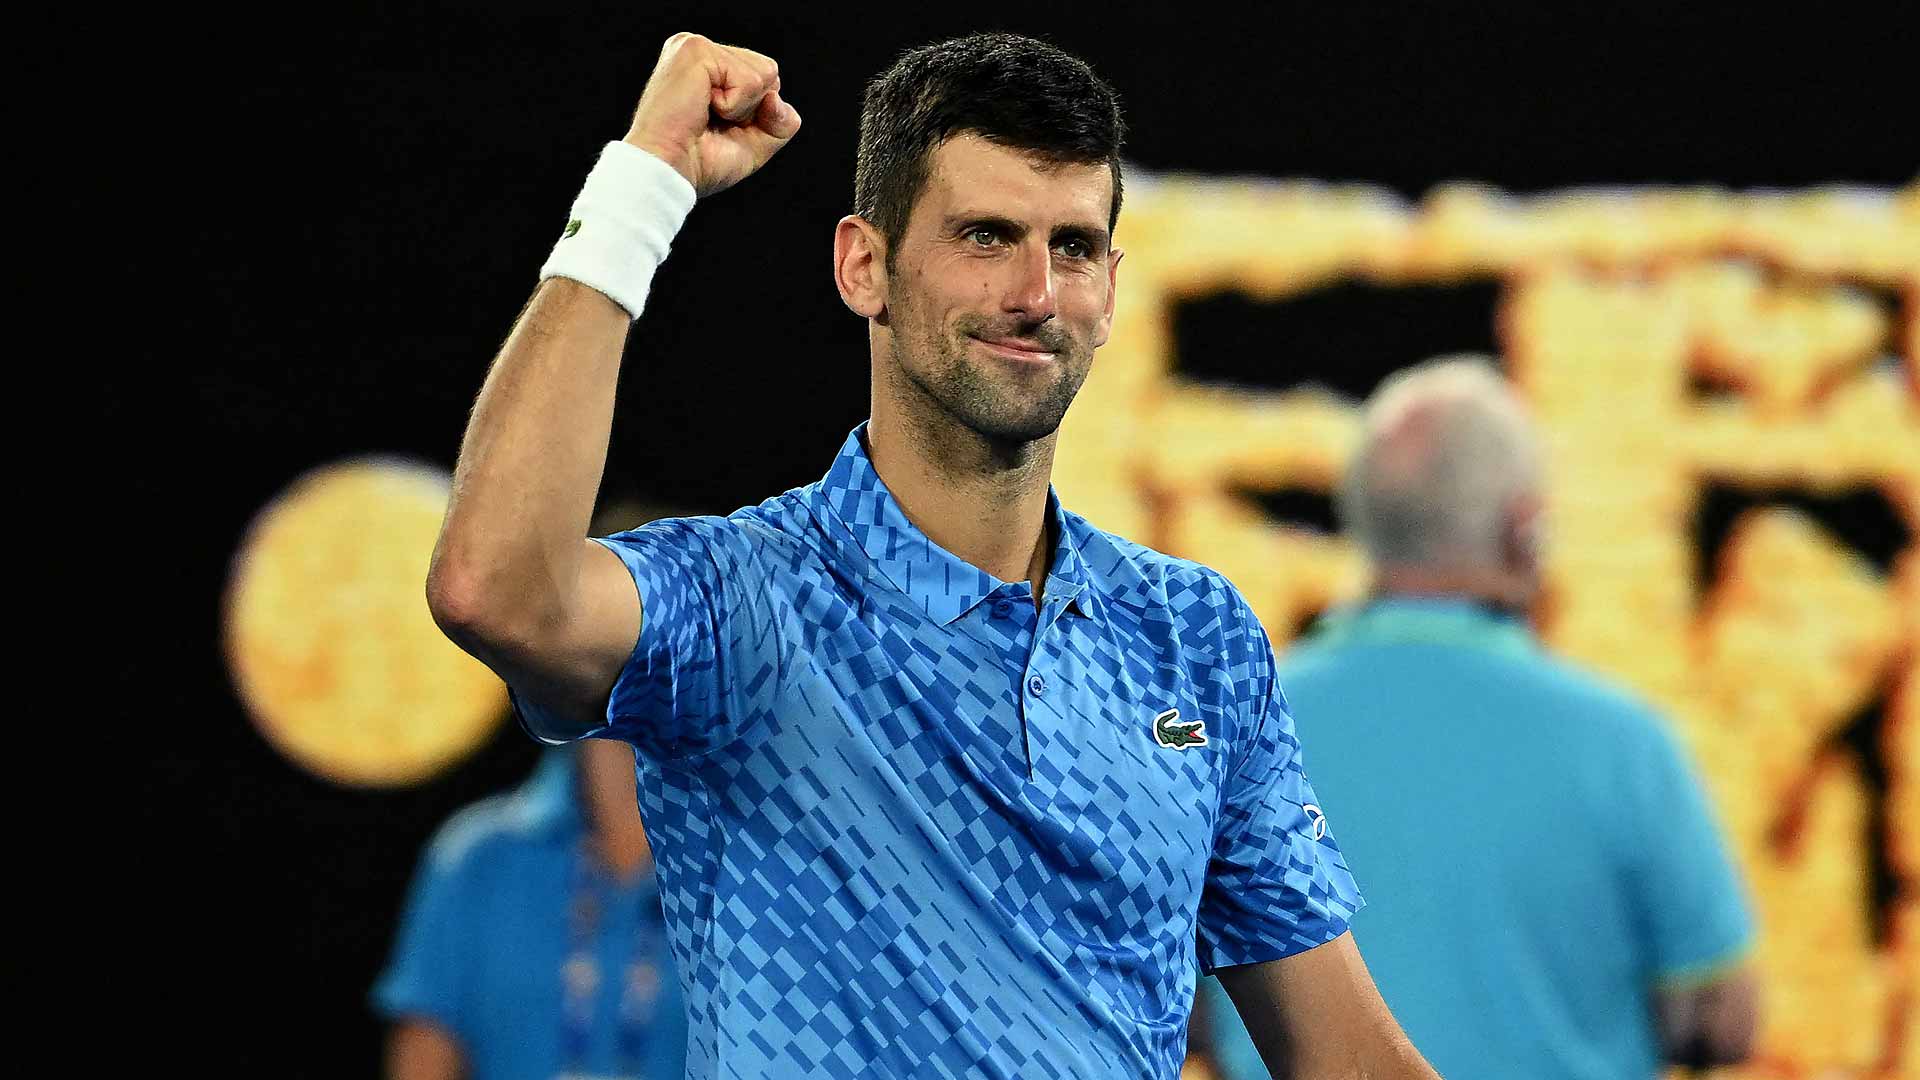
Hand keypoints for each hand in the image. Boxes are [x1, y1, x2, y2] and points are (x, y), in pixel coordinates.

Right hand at [623, 33, 801, 197]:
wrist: (667, 172)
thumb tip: (776, 97)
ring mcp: (695, 46)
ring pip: (765, 73)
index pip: (765, 80)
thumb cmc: (698, 163)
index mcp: (708, 67)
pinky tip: (702, 108)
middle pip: (769, 73)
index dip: (756, 114)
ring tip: (704, 115)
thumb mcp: (754, 144)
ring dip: (741, 108)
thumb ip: (780, 121)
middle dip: (752, 110)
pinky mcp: (696, 50)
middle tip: (711, 123)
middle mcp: (700, 51)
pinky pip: (750, 79)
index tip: (717, 127)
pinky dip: (734, 106)